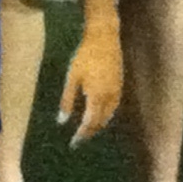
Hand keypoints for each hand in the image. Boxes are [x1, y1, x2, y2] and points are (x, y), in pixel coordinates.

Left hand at [56, 16, 122, 145]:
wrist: (104, 38)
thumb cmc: (84, 56)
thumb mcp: (72, 77)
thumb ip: (67, 100)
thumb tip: (62, 121)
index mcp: (97, 96)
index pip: (90, 123)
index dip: (81, 135)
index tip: (73, 143)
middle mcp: (110, 98)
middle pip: (100, 122)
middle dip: (89, 133)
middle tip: (78, 140)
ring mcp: (117, 92)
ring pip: (109, 116)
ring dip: (98, 125)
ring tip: (86, 130)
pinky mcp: (120, 86)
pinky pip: (113, 108)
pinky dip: (105, 116)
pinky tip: (98, 115)